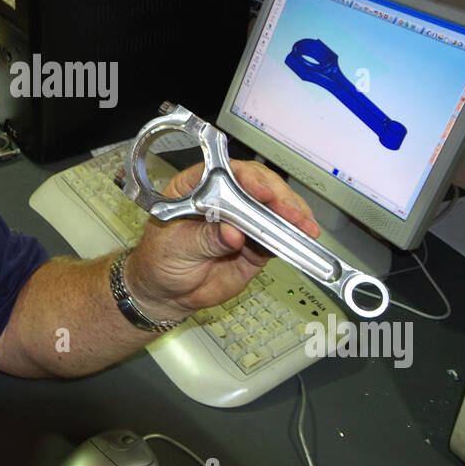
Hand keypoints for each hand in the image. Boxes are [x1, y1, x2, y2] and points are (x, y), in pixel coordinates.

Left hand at [124, 160, 319, 321]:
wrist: (167, 293)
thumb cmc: (160, 261)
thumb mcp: (175, 248)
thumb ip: (204, 239)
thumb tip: (232, 233)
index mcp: (196, 187)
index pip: (224, 172)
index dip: (246, 178)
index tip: (260, 192)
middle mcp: (223, 198)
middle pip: (257, 185)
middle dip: (277, 197)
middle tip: (288, 212)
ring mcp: (242, 219)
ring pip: (273, 208)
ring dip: (292, 215)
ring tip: (304, 226)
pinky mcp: (255, 243)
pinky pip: (277, 236)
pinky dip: (291, 237)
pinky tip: (303, 237)